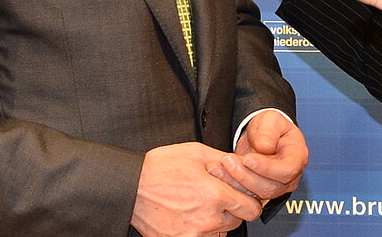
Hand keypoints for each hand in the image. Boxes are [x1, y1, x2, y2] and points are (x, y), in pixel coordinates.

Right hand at [131, 142, 262, 236]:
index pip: (251, 208)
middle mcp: (207, 219)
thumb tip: (243, 164)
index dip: (248, 200)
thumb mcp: (196, 152)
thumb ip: (225, 160)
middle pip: (237, 221)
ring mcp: (193, 234)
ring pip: (220, 232)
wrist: (130, 185)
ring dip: (216, 220)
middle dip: (231, 208)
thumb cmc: (160, 166)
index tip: (240, 195)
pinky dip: (200, 230)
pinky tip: (188, 214)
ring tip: (198, 204)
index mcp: (215, 195)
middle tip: (215, 196)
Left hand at [213, 110, 307, 201]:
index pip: (286, 170)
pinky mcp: (260, 190)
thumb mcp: (271, 119)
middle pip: (271, 186)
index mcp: (297, 157)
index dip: (266, 168)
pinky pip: (247, 194)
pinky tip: (220, 173)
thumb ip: (269, 131)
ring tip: (221, 166)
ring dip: (237, 181)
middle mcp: (289, 175)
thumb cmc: (270, 126)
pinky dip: (232, 184)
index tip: (248, 159)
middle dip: (247, 176)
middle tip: (229, 161)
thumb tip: (265, 148)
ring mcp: (276, 185)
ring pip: (257, 194)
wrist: (261, 134)